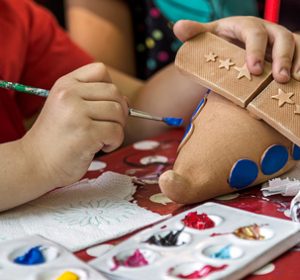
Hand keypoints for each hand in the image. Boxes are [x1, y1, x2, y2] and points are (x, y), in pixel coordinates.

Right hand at [23, 63, 127, 186]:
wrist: (36, 163)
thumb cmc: (57, 138)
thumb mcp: (68, 107)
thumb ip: (94, 98)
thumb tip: (126, 101)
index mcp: (65, 84)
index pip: (100, 70)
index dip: (110, 88)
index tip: (104, 106)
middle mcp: (69, 94)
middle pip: (115, 92)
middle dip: (119, 111)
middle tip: (108, 126)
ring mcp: (77, 113)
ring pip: (118, 112)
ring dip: (118, 128)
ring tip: (103, 138)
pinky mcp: (86, 133)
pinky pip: (116, 132)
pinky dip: (115, 142)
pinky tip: (101, 147)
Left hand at [173, 16, 299, 82]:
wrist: (231, 48)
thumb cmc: (220, 42)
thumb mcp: (207, 37)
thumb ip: (195, 33)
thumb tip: (179, 27)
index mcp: (246, 26)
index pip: (253, 32)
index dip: (255, 49)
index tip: (252, 69)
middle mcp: (266, 31)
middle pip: (281, 37)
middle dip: (282, 58)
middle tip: (279, 79)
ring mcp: (278, 41)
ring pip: (296, 44)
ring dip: (297, 62)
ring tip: (294, 81)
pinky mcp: (287, 53)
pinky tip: (298, 82)